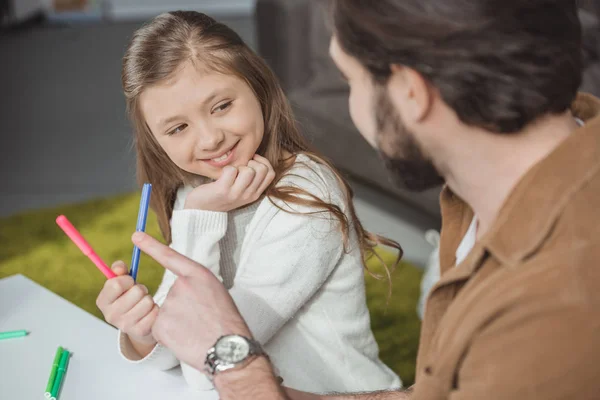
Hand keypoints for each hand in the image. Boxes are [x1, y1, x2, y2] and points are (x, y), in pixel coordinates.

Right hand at [96, 261, 158, 344]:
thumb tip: (119, 267)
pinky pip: (155, 312)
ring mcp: (124, 325)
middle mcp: (110, 315)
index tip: (130, 282)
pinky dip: (155, 310)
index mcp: (102, 301)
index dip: (127, 279)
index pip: (116, 284)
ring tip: (143, 304)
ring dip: (149, 299)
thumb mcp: (121, 282)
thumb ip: (119, 270)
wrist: (136, 325)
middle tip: (138, 295)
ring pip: (148, 301)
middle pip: (136, 291)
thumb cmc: (128, 297)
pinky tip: (148, 313)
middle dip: (141, 289)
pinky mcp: (140, 331)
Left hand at [131, 231, 250, 370]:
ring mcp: (168, 305)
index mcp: (197, 274)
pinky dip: (171, 335)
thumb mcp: (216, 291)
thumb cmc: (226, 320)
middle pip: (171, 294)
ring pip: (165, 313)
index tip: (136, 236)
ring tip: (195, 330)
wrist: (227, 347)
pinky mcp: (160, 324)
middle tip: (200, 319)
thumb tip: (179, 289)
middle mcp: (180, 286)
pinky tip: (186, 338)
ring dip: (177, 323)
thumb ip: (196, 285)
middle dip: (181, 308)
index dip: (151, 246)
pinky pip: (160, 328)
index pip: (170, 256)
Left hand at [184, 154, 275, 211]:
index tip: (252, 161)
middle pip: (262, 170)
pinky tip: (222, 175)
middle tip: (240, 167)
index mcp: (255, 194)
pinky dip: (226, 168)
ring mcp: (236, 194)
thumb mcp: (242, 191)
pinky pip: (231, 170)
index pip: (271, 174)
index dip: (263, 162)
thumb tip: (256, 158)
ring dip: (239, 166)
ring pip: (249, 170)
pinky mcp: (223, 190)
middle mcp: (249, 195)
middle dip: (251, 162)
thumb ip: (252, 179)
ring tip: (232, 172)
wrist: (201, 210)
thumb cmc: (222, 195)